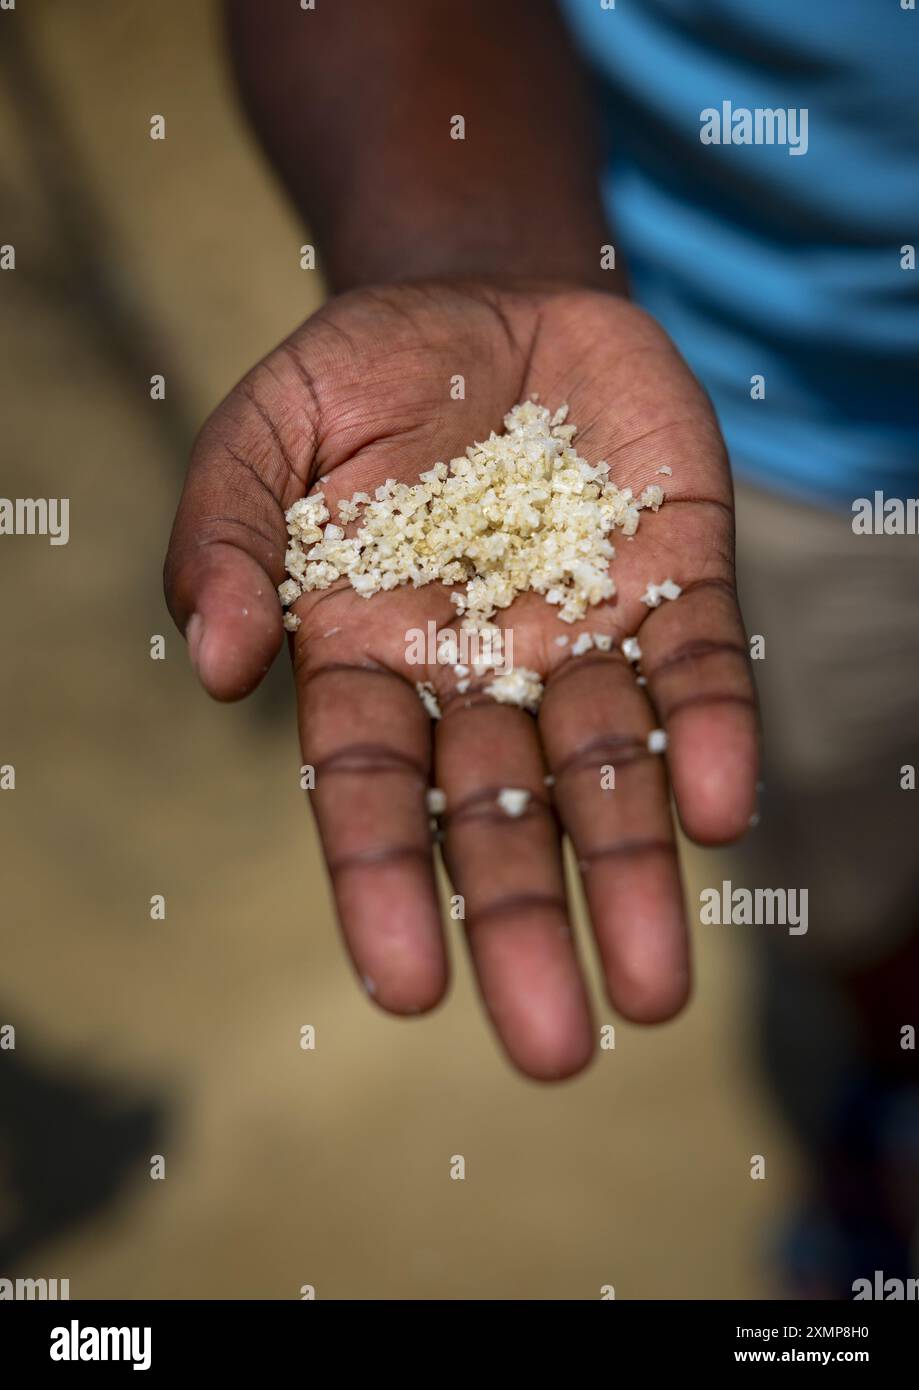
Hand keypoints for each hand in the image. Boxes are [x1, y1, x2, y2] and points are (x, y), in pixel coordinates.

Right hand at [165, 280, 757, 1078]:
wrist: (485, 301)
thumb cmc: (359, 379)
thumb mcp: (261, 433)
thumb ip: (225, 537)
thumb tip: (219, 666)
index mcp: (369, 656)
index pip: (370, 793)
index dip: (386, 886)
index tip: (407, 989)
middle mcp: (481, 669)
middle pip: (501, 816)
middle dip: (523, 925)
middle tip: (557, 1049)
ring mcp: (584, 626)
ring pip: (611, 769)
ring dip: (634, 871)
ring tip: (655, 991)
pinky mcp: (675, 571)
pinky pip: (696, 665)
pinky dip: (709, 733)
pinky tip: (719, 808)